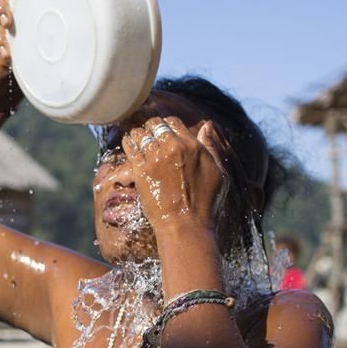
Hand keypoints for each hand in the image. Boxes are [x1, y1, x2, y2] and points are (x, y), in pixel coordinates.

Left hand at [121, 116, 230, 230]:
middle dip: (151, 128)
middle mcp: (173, 148)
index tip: (162, 131)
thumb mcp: (218, 172)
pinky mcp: (140, 171)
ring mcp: (155, 159)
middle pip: (155, 125)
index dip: (166, 124)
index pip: (173, 122)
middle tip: (148, 134)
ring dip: (138, 134)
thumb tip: (207, 125)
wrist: (186, 225)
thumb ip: (211, 146)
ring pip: (140, 134)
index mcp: (192, 146)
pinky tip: (128, 143)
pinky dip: (128, 143)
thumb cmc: (205, 203)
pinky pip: (130, 148)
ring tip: (137, 138)